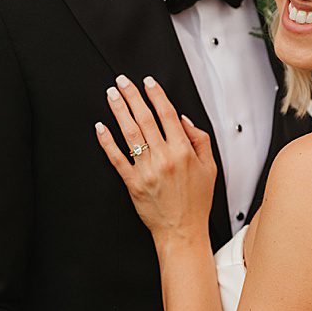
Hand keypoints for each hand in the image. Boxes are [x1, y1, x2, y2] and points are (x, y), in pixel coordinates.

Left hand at [94, 75, 216, 240]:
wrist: (182, 229)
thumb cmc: (196, 201)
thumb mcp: (210, 168)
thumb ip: (200, 141)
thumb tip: (184, 121)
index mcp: (184, 152)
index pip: (168, 115)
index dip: (157, 96)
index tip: (148, 83)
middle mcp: (165, 158)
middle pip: (145, 119)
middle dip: (133, 96)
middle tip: (122, 81)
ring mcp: (146, 169)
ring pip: (130, 134)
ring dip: (119, 111)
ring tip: (112, 95)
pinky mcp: (132, 182)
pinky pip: (116, 157)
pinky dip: (107, 141)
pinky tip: (101, 127)